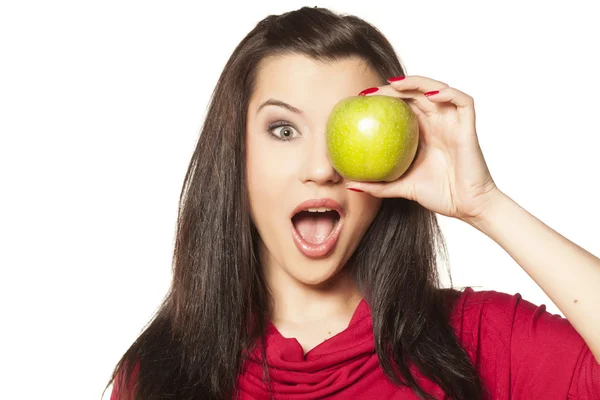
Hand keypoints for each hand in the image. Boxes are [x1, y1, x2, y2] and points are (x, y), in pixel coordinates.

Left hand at [347, 75, 499, 223]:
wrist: (468, 206)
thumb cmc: (440, 195)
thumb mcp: (402, 188)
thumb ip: (378, 186)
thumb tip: (350, 185)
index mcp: (422, 132)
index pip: (401, 107)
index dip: (383, 99)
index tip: (360, 102)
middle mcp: (437, 122)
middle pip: (415, 93)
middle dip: (393, 88)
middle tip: (371, 93)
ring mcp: (452, 122)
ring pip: (437, 89)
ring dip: (417, 82)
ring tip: (395, 84)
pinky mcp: (467, 126)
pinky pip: (462, 101)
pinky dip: (448, 93)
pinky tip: (430, 95)